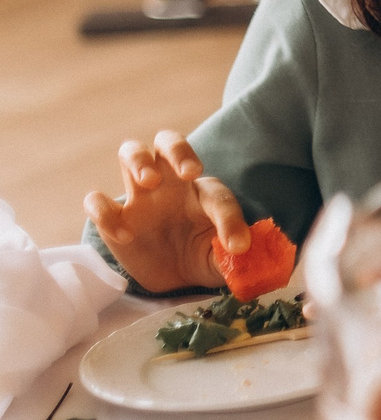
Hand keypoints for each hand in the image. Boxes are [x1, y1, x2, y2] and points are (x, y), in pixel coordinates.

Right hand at [84, 132, 245, 292]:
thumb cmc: (203, 256)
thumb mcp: (222, 262)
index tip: (237, 247)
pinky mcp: (113, 217)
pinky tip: (125, 236)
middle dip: (177, 149)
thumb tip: (244, 255)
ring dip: (137, 159)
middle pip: (168, 142)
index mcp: (203, 194)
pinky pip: (97, 201)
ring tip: (149, 181)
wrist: (173, 277)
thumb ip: (233, 258)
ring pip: (130, 152)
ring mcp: (140, 197)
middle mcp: (171, 185)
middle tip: (188, 172)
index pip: (217, 194)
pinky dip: (105, 213)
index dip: (230, 220)